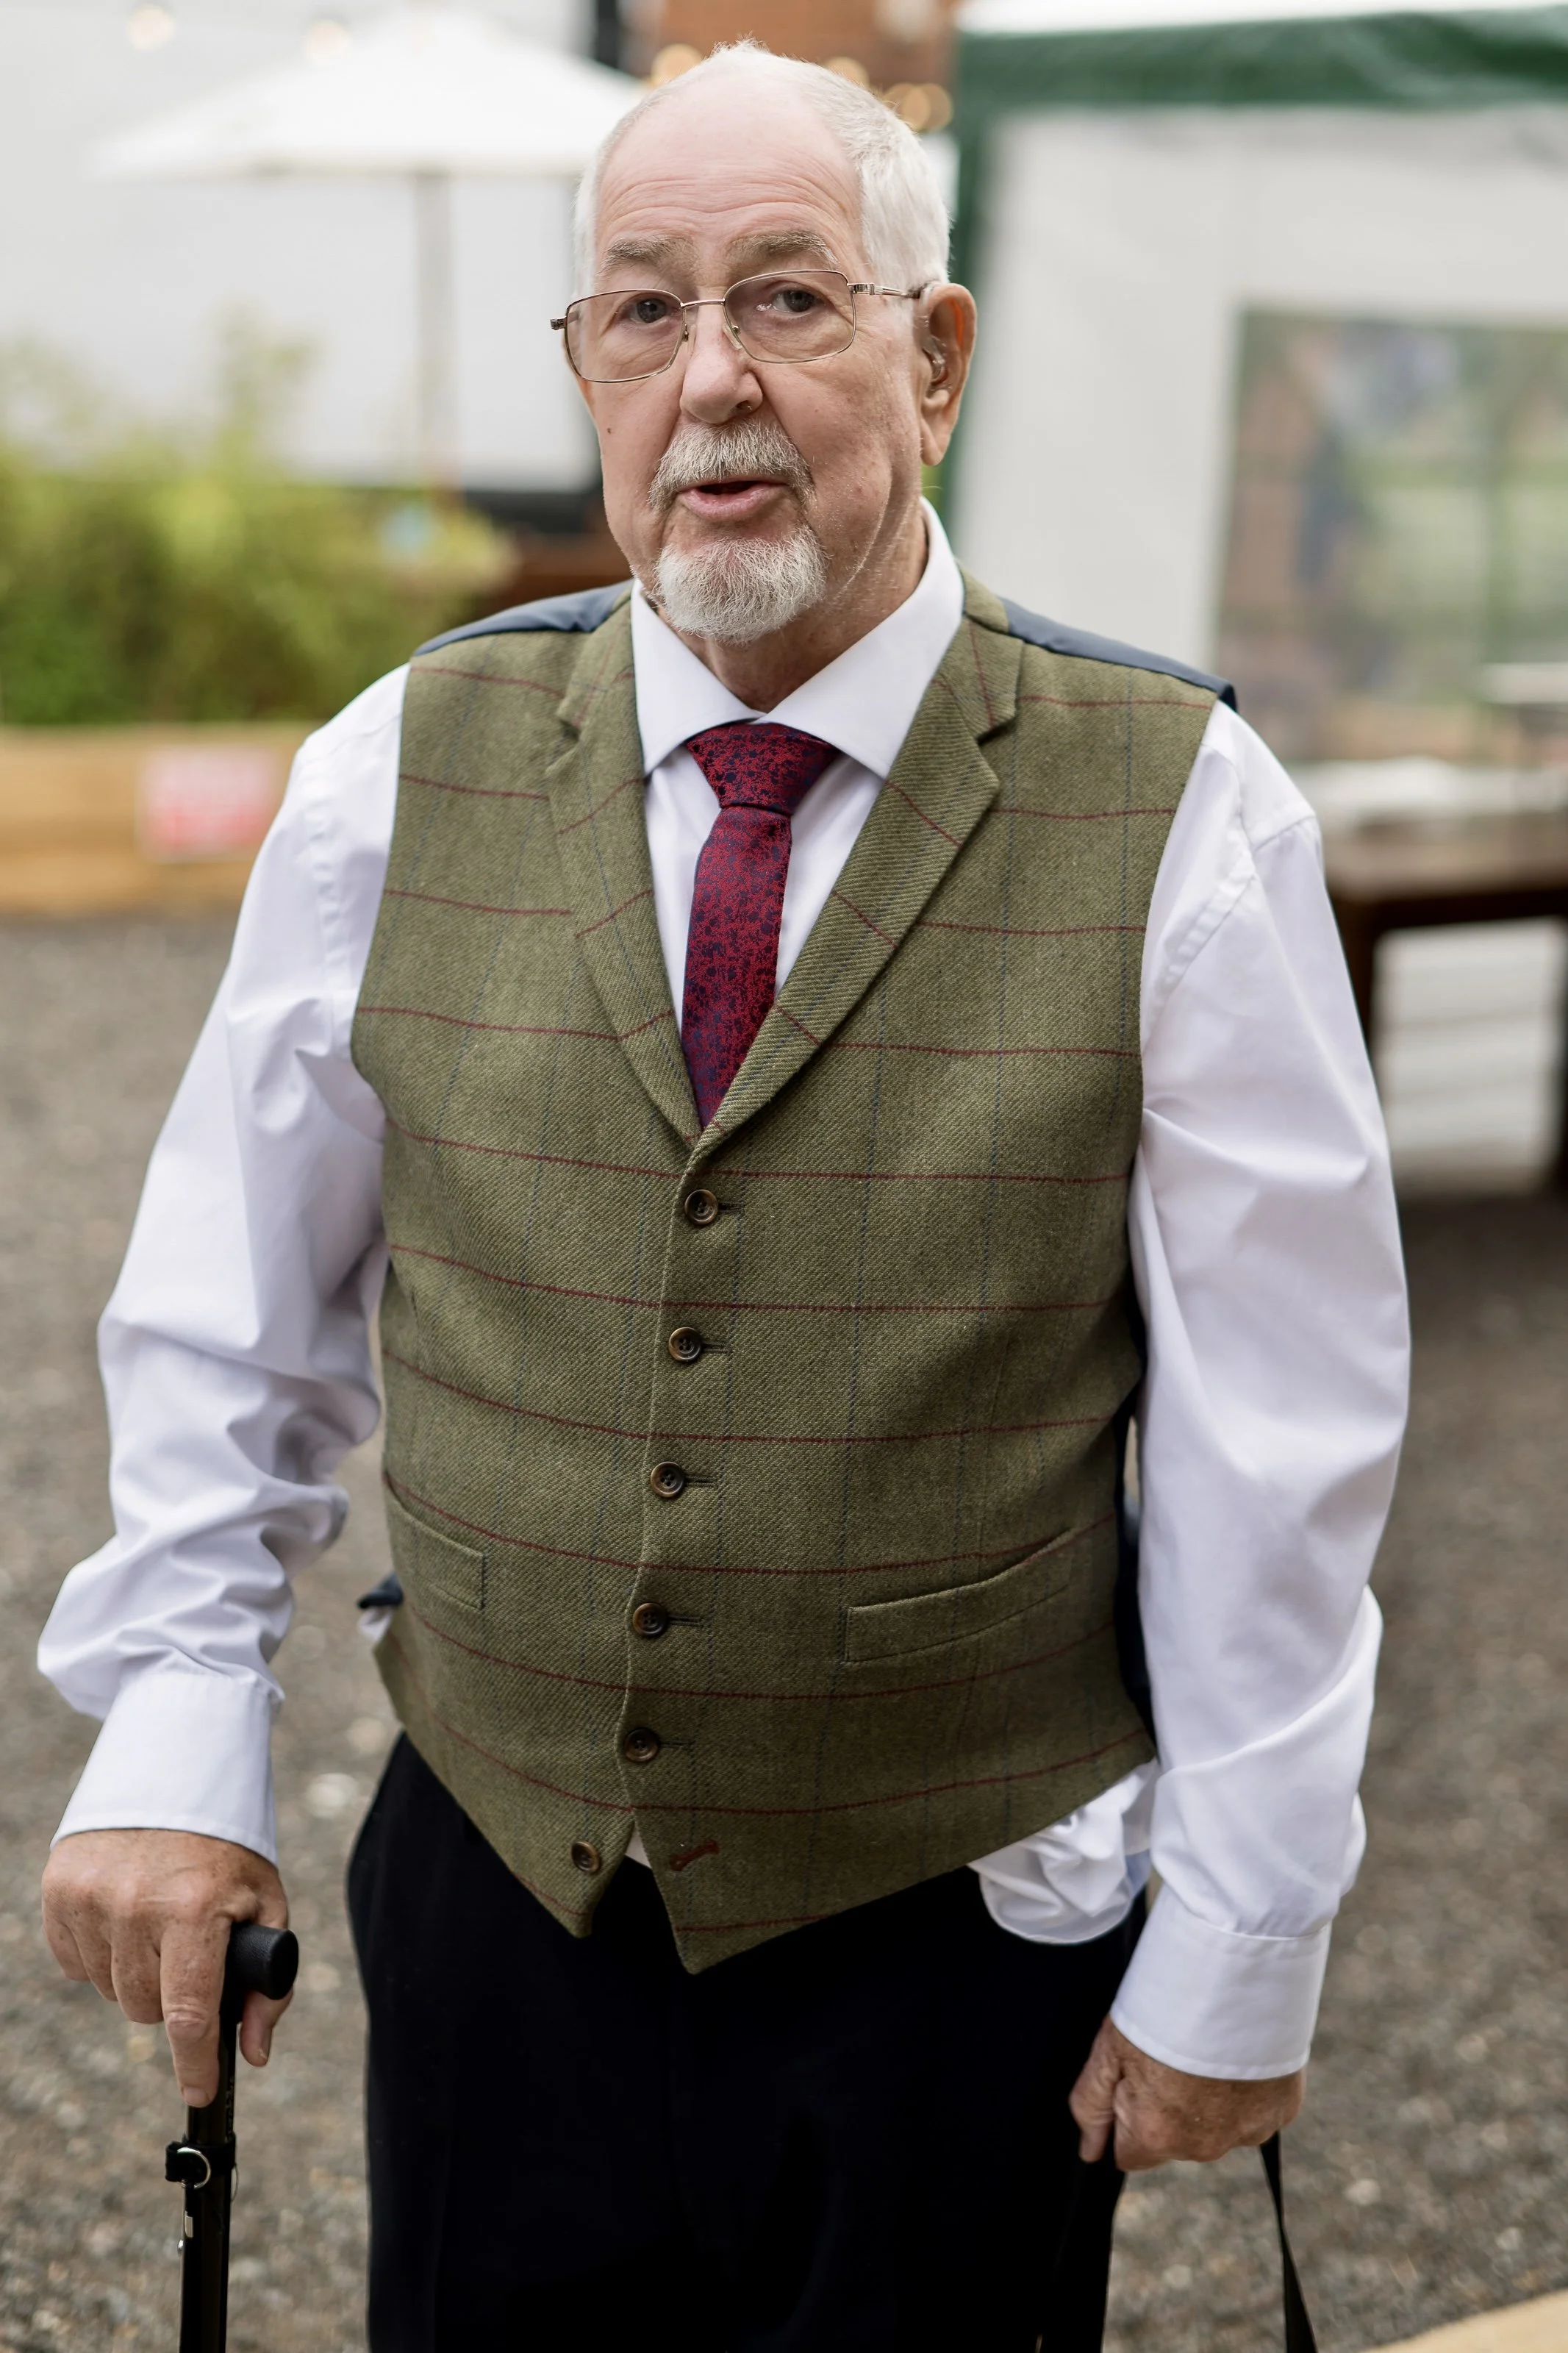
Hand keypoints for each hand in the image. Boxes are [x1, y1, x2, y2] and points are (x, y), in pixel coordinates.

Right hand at [42, 1829, 291, 2108]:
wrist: (172, 1770)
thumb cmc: (225, 1846)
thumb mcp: (265, 1903)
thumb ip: (267, 1983)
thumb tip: (253, 2054)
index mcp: (193, 1908)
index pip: (188, 2015)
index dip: (195, 2066)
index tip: (201, 2093)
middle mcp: (134, 1905)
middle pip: (146, 2010)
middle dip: (173, 1997)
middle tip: (190, 1953)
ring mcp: (88, 1897)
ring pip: (109, 1991)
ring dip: (135, 1976)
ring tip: (159, 1926)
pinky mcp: (58, 1889)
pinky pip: (75, 1963)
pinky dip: (100, 1954)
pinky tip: (124, 1917)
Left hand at [1070, 2016, 1303, 2170]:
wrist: (1233, 1978)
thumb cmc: (1162, 2011)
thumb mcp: (1109, 2051)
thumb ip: (1092, 2106)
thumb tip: (1089, 2150)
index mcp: (1156, 2136)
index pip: (1130, 2153)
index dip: (1127, 2114)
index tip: (1138, 2074)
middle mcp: (1202, 2148)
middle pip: (1174, 2139)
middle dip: (1169, 2107)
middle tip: (1175, 2053)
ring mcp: (1247, 2132)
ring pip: (1217, 2126)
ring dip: (1210, 2100)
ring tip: (1208, 2048)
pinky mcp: (1282, 2111)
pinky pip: (1255, 2109)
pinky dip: (1246, 2088)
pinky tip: (1238, 2051)